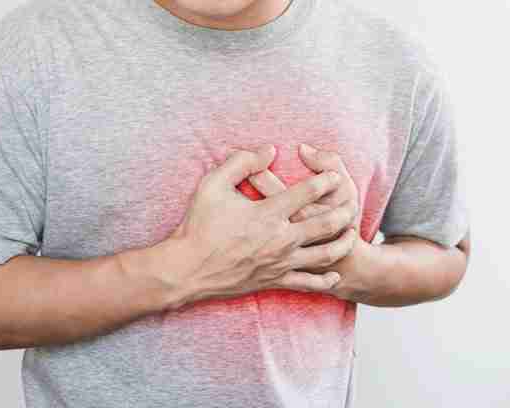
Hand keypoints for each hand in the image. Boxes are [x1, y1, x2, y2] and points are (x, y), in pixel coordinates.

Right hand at [162, 144, 358, 309]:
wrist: (187, 269)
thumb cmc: (197, 225)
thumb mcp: (212, 185)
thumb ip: (241, 162)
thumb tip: (268, 150)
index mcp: (268, 213)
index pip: (307, 192)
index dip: (326, 180)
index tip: (334, 175)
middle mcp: (280, 238)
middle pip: (326, 223)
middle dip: (344, 211)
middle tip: (352, 203)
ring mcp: (280, 262)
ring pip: (325, 254)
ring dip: (343, 242)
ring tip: (351, 233)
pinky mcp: (274, 280)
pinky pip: (308, 283)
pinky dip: (325, 280)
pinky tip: (335, 274)